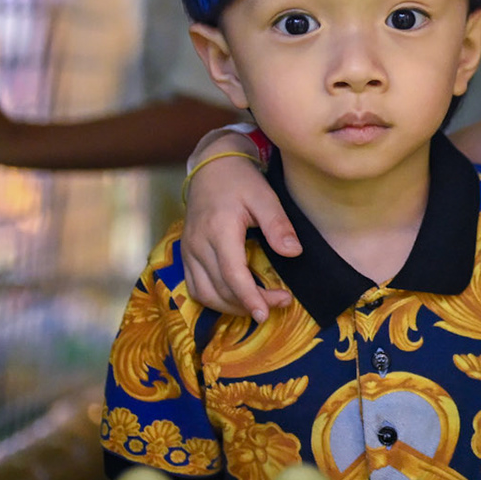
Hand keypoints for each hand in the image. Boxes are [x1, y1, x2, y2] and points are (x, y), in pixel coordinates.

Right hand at [181, 141, 297, 321]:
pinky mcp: (186, 254)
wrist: (212, 167)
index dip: (250, 297)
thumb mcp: (265, 197)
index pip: (232, 274)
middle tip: (280, 303)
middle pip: (220, 288)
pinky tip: (235, 300)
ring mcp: (188, 250)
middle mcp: (197, 244)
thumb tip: (294, 253)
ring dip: (231, 306)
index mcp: (218, 229)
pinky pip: (194, 287)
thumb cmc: (240, 180)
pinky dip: (214, 299)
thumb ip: (278, 225)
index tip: (268, 312)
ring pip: (204, 293)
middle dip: (249, 303)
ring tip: (260, 305)